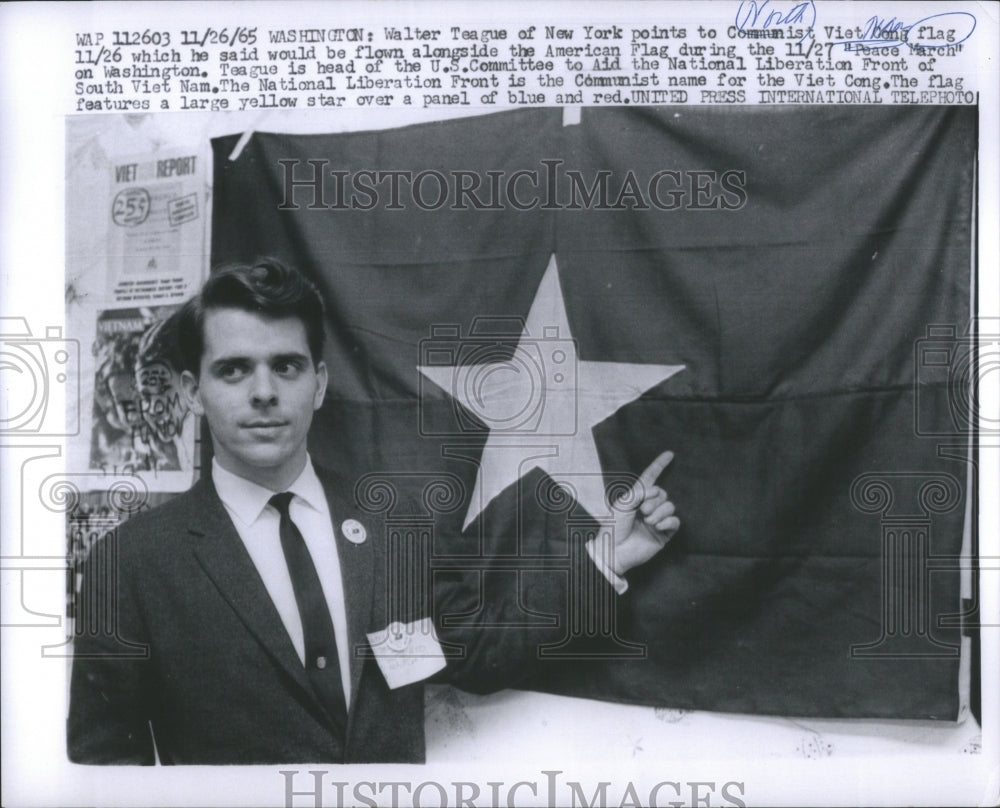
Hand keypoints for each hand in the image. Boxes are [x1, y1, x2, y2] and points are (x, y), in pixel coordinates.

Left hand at [607, 451, 679, 576]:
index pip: (650, 478)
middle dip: (654, 500)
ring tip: (648, 521)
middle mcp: (648, 507)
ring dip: (660, 512)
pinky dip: (668, 521)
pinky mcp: (664, 534)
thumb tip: (658, 491)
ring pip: (670, 506)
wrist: (614, 550)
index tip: (670, 454)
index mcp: (637, 497)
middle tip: (643, 511)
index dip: (659, 465)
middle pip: (663, 494)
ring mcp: (657, 520)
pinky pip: (675, 521)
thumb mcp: (623, 503)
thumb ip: (640, 492)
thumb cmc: (613, 527)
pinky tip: (657, 526)